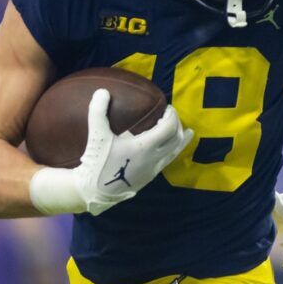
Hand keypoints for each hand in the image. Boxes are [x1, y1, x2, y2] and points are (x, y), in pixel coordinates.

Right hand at [65, 91, 194, 215]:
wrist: (96, 192)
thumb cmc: (98, 163)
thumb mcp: (97, 136)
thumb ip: (98, 112)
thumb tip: (102, 91)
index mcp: (145, 147)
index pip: (169, 127)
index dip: (172, 115)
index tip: (168, 107)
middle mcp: (155, 158)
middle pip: (177, 138)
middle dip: (177, 124)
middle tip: (170, 115)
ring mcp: (154, 169)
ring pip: (176, 152)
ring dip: (180, 139)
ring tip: (186, 131)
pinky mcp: (151, 176)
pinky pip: (168, 160)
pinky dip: (173, 149)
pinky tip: (168, 147)